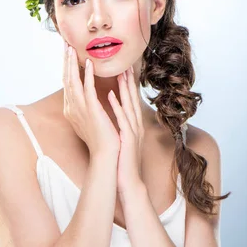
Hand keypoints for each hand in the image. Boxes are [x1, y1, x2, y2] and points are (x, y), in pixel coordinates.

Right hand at [62, 42, 120, 157]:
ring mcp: (79, 109)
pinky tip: (88, 63)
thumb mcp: (92, 118)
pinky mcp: (90, 110)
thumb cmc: (103, 139)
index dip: (67, 66)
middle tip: (65, 43)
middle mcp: (72, 108)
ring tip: (72, 48)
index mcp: (72, 109)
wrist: (106, 155)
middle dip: (65, 60)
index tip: (68, 52)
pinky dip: (87, 75)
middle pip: (66, 79)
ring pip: (72, 81)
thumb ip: (89, 105)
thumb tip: (91, 94)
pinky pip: (86, 89)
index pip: (68, 83)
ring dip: (72, 63)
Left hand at [108, 67, 144, 195]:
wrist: (128, 182)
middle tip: (124, 63)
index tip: (124, 70)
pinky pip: (122, 119)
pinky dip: (116, 106)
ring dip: (124, 88)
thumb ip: (121, 130)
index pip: (131, 102)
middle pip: (132, 99)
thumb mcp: (123, 142)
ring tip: (119, 72)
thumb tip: (115, 119)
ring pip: (129, 105)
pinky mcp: (127, 139)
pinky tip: (110, 95)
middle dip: (129, 81)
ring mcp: (133, 132)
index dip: (128, 86)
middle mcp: (135, 126)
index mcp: (133, 126)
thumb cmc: (123, 163)